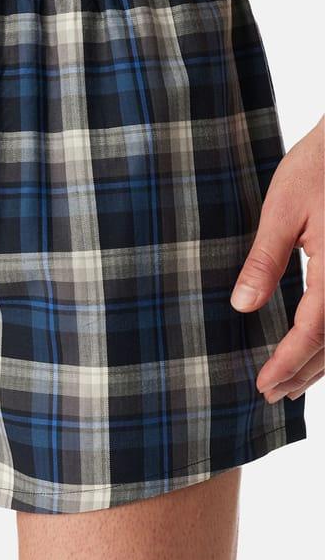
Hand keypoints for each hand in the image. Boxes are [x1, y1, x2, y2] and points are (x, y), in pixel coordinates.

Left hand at [230, 117, 323, 402]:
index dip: (287, 362)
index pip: (313, 330)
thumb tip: (242, 306)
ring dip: (323, 364)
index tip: (262, 384)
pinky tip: (321, 350)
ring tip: (293, 385)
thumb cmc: (320, 165)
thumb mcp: (283, 208)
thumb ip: (265, 260)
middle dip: (303, 372)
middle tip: (271, 395)